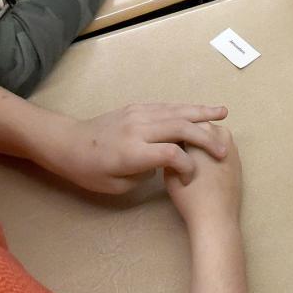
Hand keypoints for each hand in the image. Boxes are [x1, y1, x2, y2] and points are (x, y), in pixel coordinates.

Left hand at [50, 103, 231, 194]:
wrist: (69, 143)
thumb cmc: (90, 171)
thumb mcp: (117, 186)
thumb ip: (146, 173)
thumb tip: (164, 163)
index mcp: (132, 151)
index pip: (170, 153)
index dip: (187, 166)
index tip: (191, 177)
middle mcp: (138, 128)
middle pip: (180, 127)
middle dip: (205, 136)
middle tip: (224, 147)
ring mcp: (138, 113)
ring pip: (176, 111)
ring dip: (201, 112)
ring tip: (222, 113)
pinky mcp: (136, 107)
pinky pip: (166, 106)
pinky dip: (184, 108)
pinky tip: (197, 111)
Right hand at [165, 126, 241, 230]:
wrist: (215, 217)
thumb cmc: (190, 196)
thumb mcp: (169, 171)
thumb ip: (169, 151)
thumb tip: (171, 142)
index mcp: (202, 131)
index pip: (183, 122)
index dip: (172, 130)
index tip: (165, 136)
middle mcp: (220, 132)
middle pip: (199, 126)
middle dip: (188, 133)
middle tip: (174, 143)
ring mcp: (232, 145)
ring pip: (211, 136)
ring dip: (200, 141)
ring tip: (188, 155)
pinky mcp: (238, 159)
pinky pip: (220, 148)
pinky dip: (211, 151)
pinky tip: (202, 164)